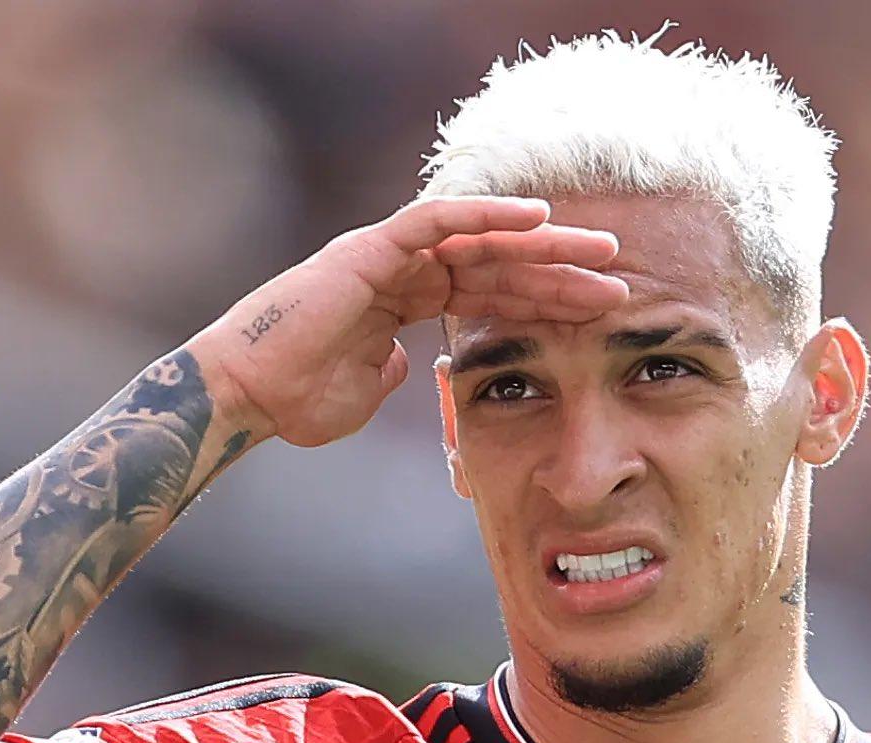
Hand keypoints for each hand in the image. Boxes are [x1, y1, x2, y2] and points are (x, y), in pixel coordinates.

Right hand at [189, 196, 627, 446]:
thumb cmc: (300, 399)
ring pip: (480, 238)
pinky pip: (436, 221)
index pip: (494, 293)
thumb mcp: (366, 391)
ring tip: (601, 247)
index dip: (547, 299)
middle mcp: (405, 271)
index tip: (599, 310)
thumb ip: (395, 373)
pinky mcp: (370, 249)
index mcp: (409, 301)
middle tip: (621, 272)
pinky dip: (485, 214)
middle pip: (499, 263)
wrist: (249, 397)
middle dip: (561, 268)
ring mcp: (389, 256)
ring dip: (543, 241)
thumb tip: (408, 364)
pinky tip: (536, 218)